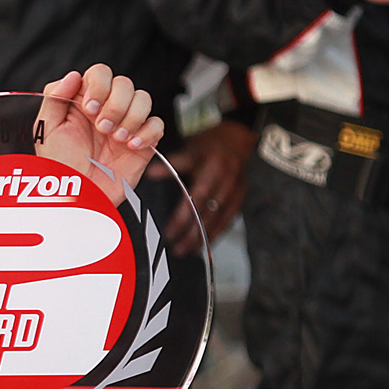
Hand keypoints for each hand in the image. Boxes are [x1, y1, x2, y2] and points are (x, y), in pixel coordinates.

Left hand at [36, 64, 163, 202]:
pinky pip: (157, 124)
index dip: (99, 86)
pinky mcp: (143, 142)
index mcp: (85, 101)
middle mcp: (107, 109)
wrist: (78, 198)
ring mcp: (126, 124)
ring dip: (130, 118)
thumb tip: (73, 75)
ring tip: (115, 139)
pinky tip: (130, 146)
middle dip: (114, 105)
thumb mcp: (46, 130)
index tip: (89, 109)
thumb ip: (54, 96)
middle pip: (125, 83)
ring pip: (144, 99)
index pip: (100, 73)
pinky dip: (146, 133)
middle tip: (101, 129)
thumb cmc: (59, 167)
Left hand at [154, 119, 252, 256]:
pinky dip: (215, 234)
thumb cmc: (208, 145)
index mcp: (209, 165)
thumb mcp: (189, 148)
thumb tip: (149, 174)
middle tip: (175, 246)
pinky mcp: (240, 197)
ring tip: (186, 250)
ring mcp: (234, 189)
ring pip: (217, 218)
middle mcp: (224, 178)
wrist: (237, 139)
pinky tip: (203, 245)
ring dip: (201, 237)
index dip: (182, 216)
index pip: (194, 196)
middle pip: (205, 211)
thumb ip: (171, 163)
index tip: (169, 231)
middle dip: (190, 231)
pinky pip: (228, 219)